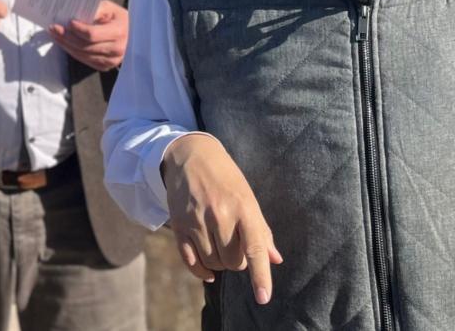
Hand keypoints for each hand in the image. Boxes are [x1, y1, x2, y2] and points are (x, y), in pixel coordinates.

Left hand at [48, 0, 127, 70]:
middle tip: (54, 28)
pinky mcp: (106, 66)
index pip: (92, 35)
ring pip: (82, 54)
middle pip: (84, 46)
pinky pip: (84, 60)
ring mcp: (111, 60)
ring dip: (66, 45)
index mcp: (119, 32)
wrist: (133, 33)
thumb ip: (95, 8)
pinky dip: (72, 51)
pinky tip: (64, 43)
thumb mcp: (110, 8)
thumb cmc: (119, 18)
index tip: (68, 22)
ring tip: (55, 34)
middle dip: (66, 36)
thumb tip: (76, 13)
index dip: (78, 30)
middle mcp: (116, 49)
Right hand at [162, 134, 282, 303]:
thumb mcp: (248, 198)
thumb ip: (261, 230)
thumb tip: (275, 259)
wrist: (190, 155)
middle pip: (233, 262)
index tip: (263, 298)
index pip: (255, 248)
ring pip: (213, 263)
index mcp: (243, 207)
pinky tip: (207, 269)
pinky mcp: (179, 225)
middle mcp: (219, 215)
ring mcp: (196, 221)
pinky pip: (191, 261)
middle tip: (236, 245)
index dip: (260, 276)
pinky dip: (201, 270)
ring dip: (220, 263)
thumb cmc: (226, 178)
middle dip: (238, 261)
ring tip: (221, 247)